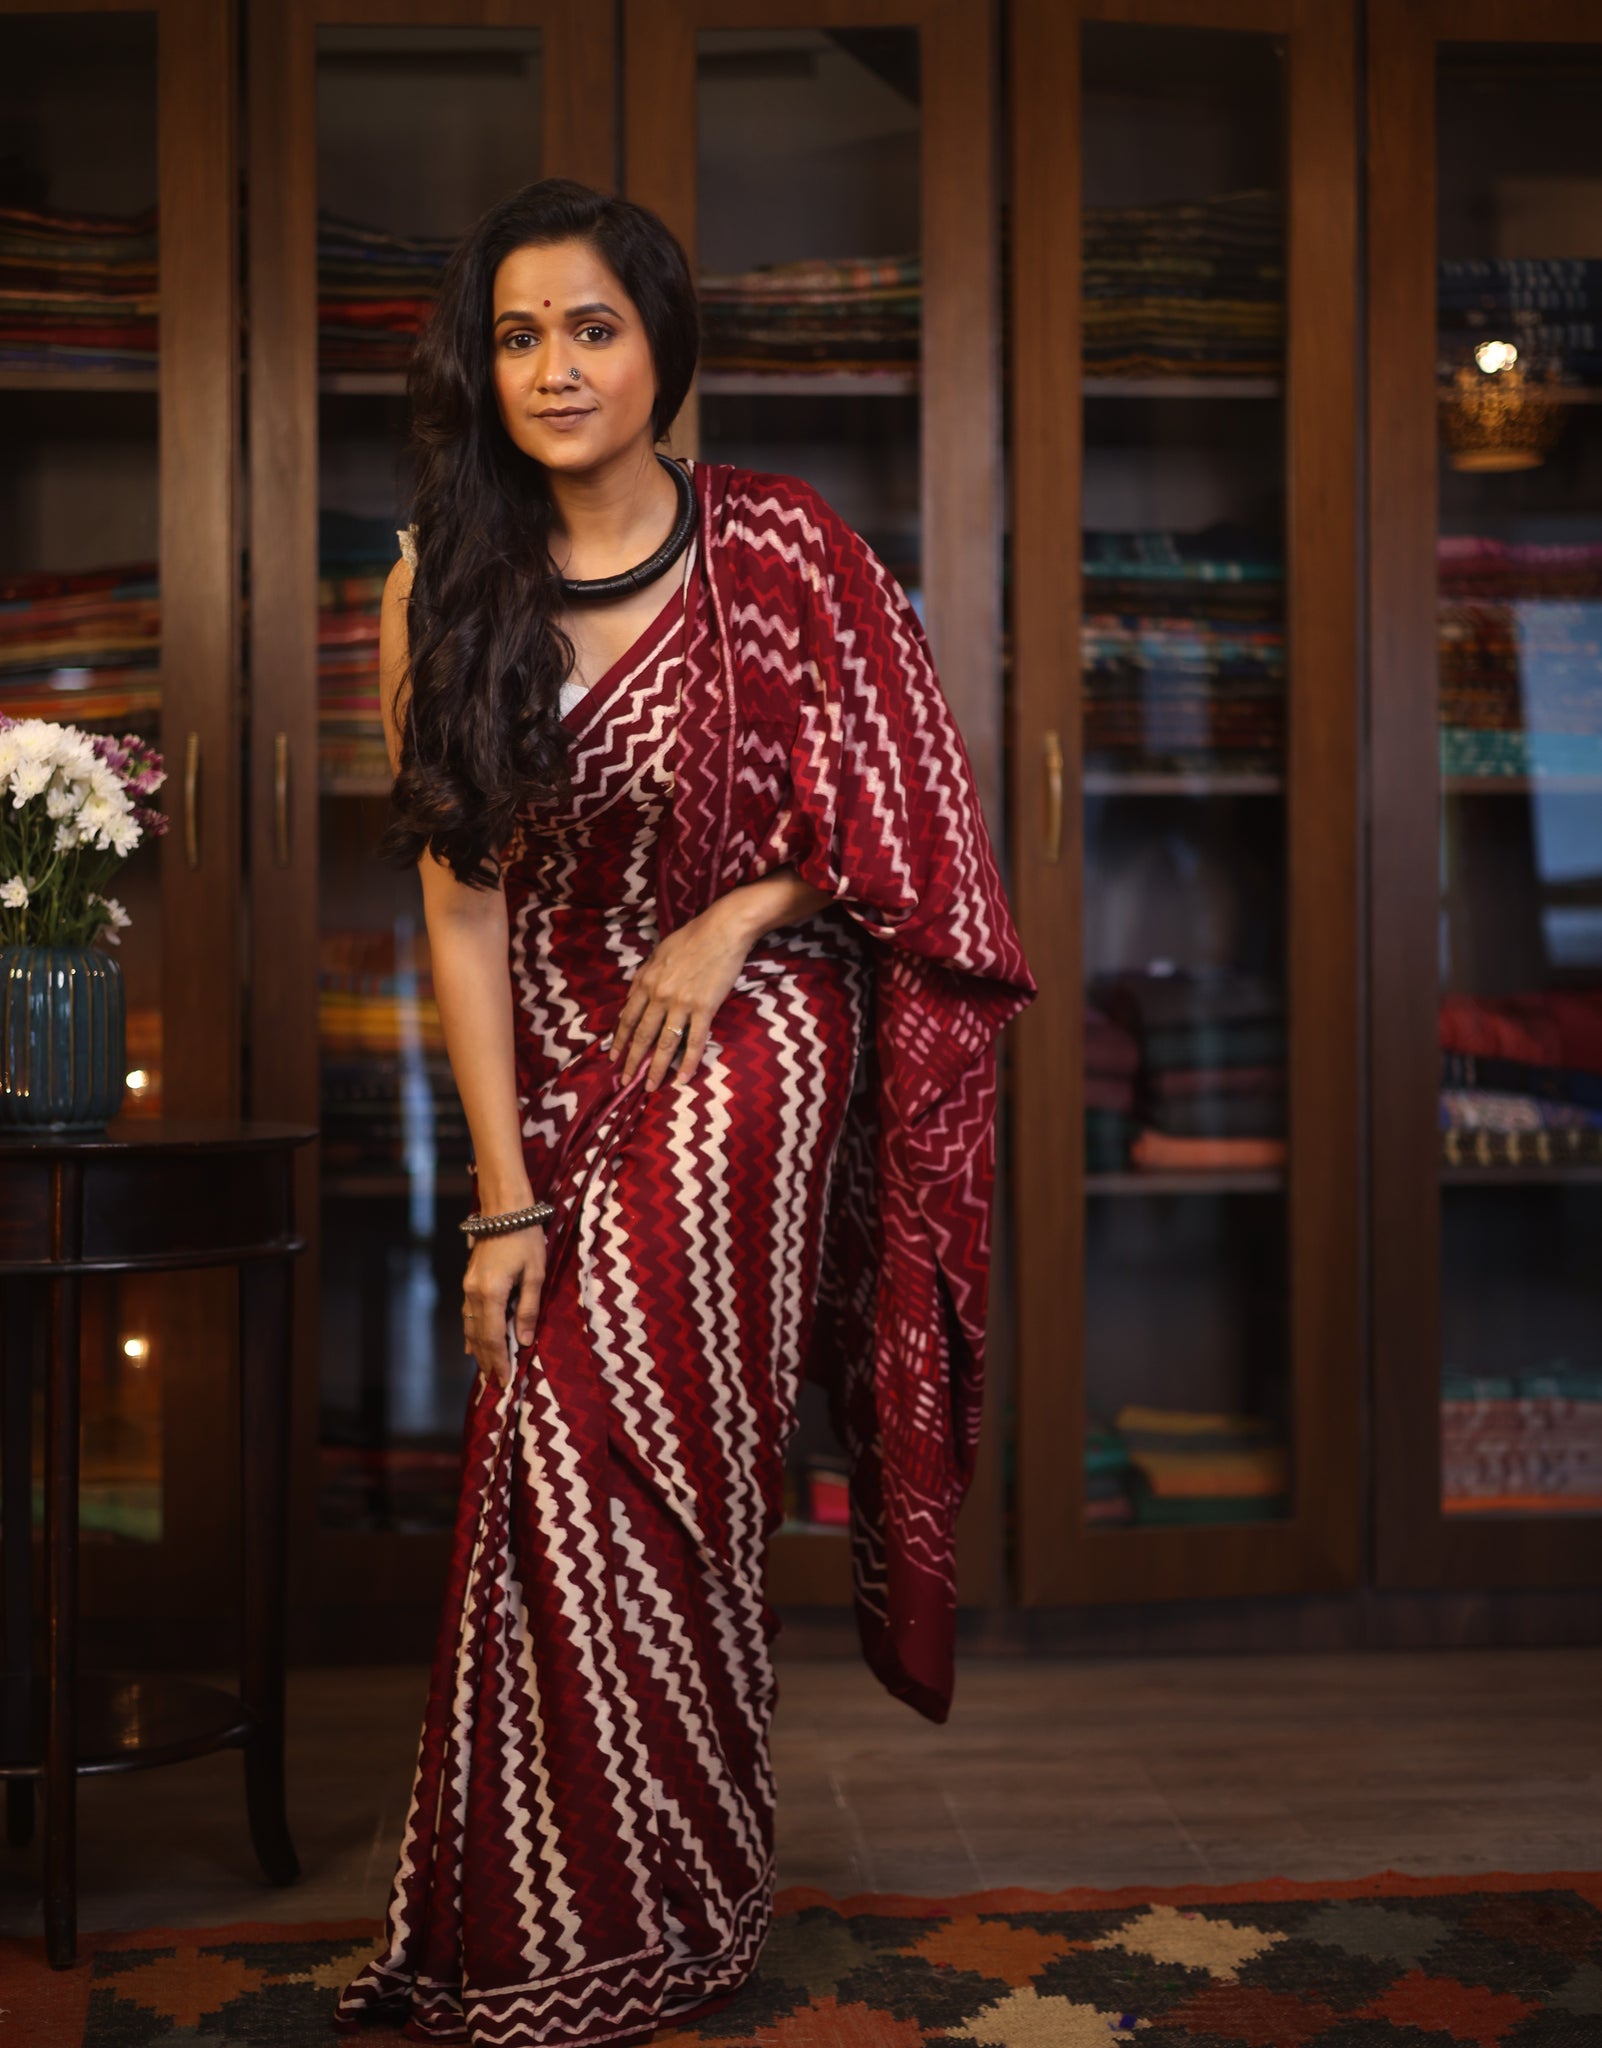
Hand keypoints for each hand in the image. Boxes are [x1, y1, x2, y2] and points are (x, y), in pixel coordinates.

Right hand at [462, 1226, 545, 1388]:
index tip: (505, 1381)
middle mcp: (473, 1293)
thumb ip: (529, 1309)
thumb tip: (524, 1341)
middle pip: (479, 1337)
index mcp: (491, 1293)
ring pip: (470, 1327)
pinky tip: (473, 1344)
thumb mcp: (535, 1274)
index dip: (499, 1361)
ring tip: (487, 1369)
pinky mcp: (468, 1281)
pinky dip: (472, 1333)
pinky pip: (468, 1315)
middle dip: (488, 1361)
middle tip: (497, 1384)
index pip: (494, 1337)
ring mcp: (468, 1287)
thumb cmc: (526, 1239)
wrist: (504, 1210)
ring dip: (479, 1350)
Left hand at [610, 899, 754, 1090]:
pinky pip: (694, 1041)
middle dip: (632, 1061)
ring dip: (656, 1068)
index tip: (612, 1057)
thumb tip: (631, 999)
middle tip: (625, 1081)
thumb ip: (643, 977)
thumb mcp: (658, 953)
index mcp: (646, 981)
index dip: (619, 1040)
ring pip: (664, 1043)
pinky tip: (682, 1080)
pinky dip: (688, 1063)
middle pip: (642, 1035)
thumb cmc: (691, 938)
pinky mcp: (704, 1009)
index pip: (628, 1018)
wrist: (722, 930)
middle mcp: (659, 996)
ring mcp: (681, 1004)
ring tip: (650, 1087)